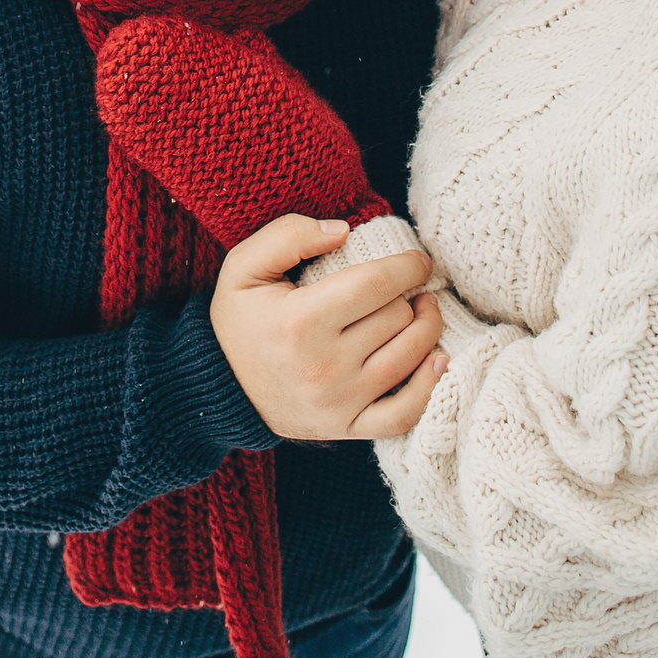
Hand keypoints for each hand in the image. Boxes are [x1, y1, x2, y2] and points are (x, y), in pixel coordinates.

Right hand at [210, 214, 446, 440]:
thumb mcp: (244, 267)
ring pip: (411, 356)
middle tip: (404, 287)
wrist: (221, 386)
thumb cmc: (238, 320)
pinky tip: (436, 359)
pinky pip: (406, 412)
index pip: (378, 283)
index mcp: (301, 321)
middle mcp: (324, 365)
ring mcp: (339, 402)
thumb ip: (289, 235)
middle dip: (408, 295)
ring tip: (420, 311)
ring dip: (426, 328)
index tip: (417, 260)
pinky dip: (428, 387)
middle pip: (398, 317)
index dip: (409, 266)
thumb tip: (344, 230)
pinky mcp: (348, 427)